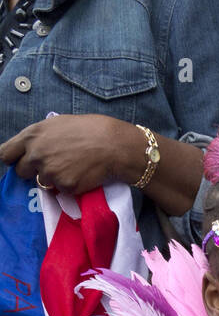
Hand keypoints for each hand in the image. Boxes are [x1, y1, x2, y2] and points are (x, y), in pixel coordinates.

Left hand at [0, 115, 144, 194]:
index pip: (6, 154)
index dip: (12, 159)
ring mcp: (50, 172)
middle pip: (21, 171)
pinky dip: (69, 185)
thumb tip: (30, 150)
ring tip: (71, 166)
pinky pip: (61, 190)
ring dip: (53, 178)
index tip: (19, 161)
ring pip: (43, 182)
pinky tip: (80, 173)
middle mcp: (36, 155)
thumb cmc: (86, 130)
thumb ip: (38, 138)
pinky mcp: (64, 187)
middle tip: (50, 165)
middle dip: (32, 170)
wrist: (111, 145)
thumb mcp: (55, 124)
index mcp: (32, 136)